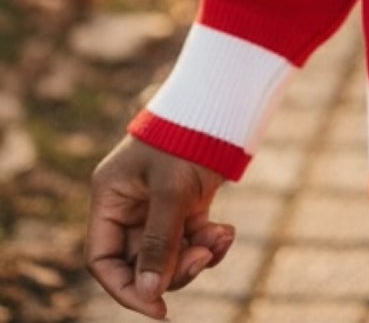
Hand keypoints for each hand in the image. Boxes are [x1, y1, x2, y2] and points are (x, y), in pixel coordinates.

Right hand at [86, 136, 234, 316]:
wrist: (223, 103)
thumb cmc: (187, 139)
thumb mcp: (171, 192)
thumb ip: (160, 243)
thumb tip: (150, 294)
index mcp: (111, 198)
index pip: (104, 260)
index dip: (127, 289)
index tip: (157, 308)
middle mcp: (130, 205)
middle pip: (141, 262)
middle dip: (173, 268)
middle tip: (202, 259)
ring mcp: (158, 205)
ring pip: (170, 254)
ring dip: (196, 255)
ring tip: (221, 239)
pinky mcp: (187, 202)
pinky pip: (191, 239)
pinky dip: (208, 242)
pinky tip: (226, 233)